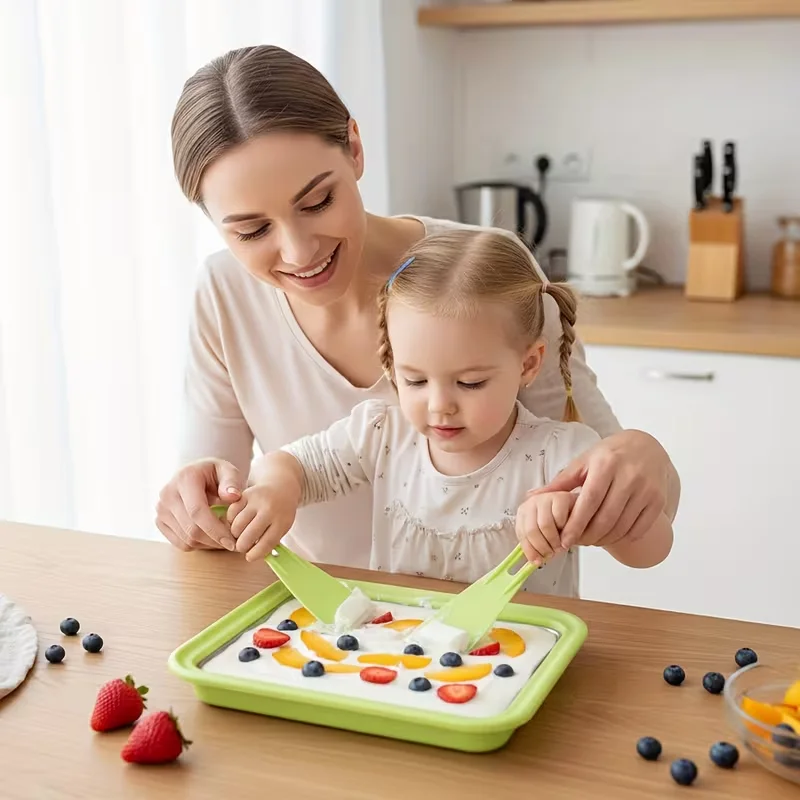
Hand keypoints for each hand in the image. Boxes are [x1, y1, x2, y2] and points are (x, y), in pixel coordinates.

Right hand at [155, 458, 242, 551]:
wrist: (195, 474)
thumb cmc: (215, 474)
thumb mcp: (228, 470)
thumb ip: (232, 481)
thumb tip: (233, 496)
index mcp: (185, 479)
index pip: (197, 511)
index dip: (215, 530)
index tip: (232, 541)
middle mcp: (168, 494)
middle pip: (192, 529)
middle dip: (215, 540)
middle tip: (234, 541)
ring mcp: (161, 509)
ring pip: (187, 539)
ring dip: (209, 543)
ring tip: (225, 537)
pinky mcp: (160, 521)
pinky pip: (181, 543)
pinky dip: (199, 545)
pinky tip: (212, 537)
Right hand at [227, 484, 298, 561]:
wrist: (282, 487)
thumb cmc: (282, 511)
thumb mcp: (283, 526)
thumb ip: (270, 540)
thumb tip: (252, 555)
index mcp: (282, 521)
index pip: (266, 543)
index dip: (255, 554)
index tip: (249, 557)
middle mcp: (269, 510)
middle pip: (248, 536)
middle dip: (241, 546)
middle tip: (242, 547)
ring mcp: (256, 501)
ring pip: (237, 526)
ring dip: (234, 535)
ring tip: (239, 535)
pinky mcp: (245, 494)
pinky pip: (231, 513)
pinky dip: (231, 521)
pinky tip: (236, 523)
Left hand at [515, 491, 576, 566]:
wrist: (581, 510)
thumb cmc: (562, 523)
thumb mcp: (545, 534)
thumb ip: (537, 545)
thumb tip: (534, 560)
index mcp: (525, 511)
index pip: (521, 534)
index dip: (530, 550)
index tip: (537, 560)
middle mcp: (532, 502)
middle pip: (531, 531)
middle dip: (543, 547)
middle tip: (552, 553)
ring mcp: (546, 498)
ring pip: (544, 526)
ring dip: (554, 541)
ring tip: (561, 545)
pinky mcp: (561, 497)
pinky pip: (559, 518)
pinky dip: (565, 529)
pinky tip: (568, 531)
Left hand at [528, 430, 670, 549]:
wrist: (646, 446)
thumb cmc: (608, 455)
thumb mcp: (583, 462)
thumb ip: (559, 482)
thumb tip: (530, 497)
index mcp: (606, 464)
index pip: (589, 501)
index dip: (576, 524)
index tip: (565, 540)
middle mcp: (629, 476)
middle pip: (606, 517)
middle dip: (588, 536)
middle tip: (577, 543)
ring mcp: (646, 489)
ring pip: (622, 525)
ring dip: (604, 539)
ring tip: (590, 540)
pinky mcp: (658, 500)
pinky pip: (638, 528)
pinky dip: (622, 537)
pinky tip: (609, 536)